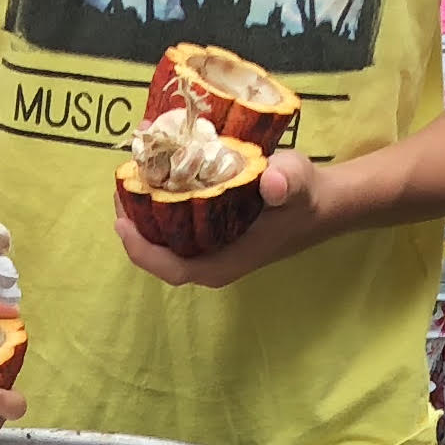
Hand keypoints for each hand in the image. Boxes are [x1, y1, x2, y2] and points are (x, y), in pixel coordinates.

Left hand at [113, 149, 339, 287]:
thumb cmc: (304, 196)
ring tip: (131, 175)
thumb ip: (286, 182)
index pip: (170, 269)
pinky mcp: (212, 235)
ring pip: (164, 239)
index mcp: (223, 263)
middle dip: (134, 222)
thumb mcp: (297, 182)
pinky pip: (175, 228)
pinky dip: (160, 204)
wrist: (322, 203)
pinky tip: (154, 177)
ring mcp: (210, 250)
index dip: (141, 249)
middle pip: (158, 253)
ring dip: (144, 211)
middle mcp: (211, 262)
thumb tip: (273, 182)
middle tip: (122, 183)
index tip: (122, 222)